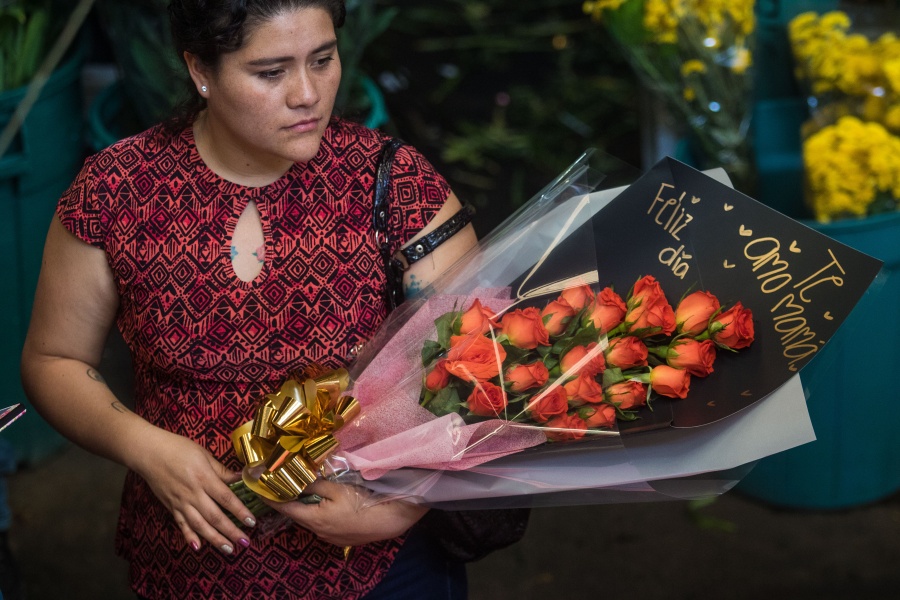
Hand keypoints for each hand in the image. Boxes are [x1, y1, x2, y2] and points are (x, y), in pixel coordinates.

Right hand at [129, 427, 257, 553]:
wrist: (149, 453)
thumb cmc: (178, 448)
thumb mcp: (204, 454)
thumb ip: (221, 470)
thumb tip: (240, 478)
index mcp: (203, 478)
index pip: (226, 498)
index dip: (240, 511)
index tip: (252, 522)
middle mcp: (192, 493)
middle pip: (214, 516)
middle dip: (231, 531)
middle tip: (245, 542)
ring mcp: (180, 502)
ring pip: (199, 525)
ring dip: (214, 539)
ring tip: (228, 549)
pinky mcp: (171, 507)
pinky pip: (181, 524)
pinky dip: (189, 536)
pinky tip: (198, 547)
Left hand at [263, 480, 427, 546]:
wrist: (388, 520)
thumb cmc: (361, 503)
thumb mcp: (336, 488)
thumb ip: (314, 484)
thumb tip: (296, 478)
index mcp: (313, 519)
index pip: (285, 508)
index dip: (271, 498)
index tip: (259, 489)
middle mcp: (318, 531)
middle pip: (297, 514)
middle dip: (290, 500)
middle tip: (283, 484)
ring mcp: (329, 537)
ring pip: (311, 518)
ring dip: (307, 506)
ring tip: (306, 491)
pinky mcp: (340, 537)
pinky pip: (323, 523)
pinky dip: (319, 512)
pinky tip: (327, 503)